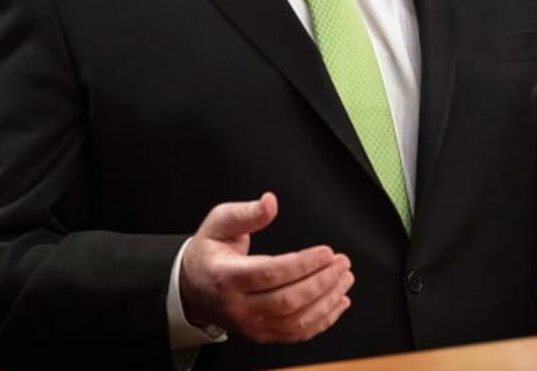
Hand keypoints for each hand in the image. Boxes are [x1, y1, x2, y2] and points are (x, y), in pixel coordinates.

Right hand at [179, 192, 353, 342]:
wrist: (192, 288)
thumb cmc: (209, 252)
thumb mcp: (220, 222)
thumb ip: (247, 213)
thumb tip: (270, 202)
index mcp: (227, 276)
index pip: (270, 274)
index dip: (302, 264)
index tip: (327, 252)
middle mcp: (239, 307)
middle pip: (288, 301)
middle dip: (321, 282)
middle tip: (342, 262)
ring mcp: (251, 325)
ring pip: (296, 321)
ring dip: (327, 301)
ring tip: (344, 278)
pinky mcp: (262, 334)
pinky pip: (296, 334)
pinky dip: (323, 320)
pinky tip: (338, 302)